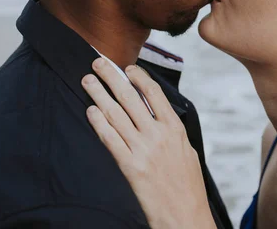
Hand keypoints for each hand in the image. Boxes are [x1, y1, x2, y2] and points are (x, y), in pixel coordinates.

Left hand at [82, 58, 215, 228]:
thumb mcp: (187, 150)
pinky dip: (98, 122)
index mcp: (175, 128)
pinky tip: (90, 111)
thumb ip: (171, 131)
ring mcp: (143, 149)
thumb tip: (159, 115)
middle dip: (111, 77)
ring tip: (88, 81)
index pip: (154, 93)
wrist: (185, 215)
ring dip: (99, 94)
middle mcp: (158, 135)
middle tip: (98, 63)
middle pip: (130, 98)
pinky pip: (110, 139)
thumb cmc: (188, 185)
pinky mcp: (130, 166)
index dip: (138, 77)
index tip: (127, 67)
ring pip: (116, 114)